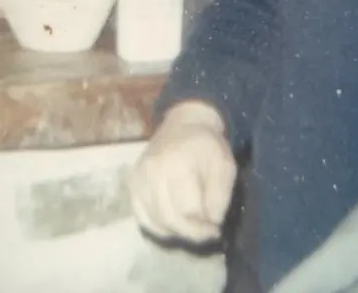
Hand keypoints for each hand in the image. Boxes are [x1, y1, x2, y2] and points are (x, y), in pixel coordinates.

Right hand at [129, 101, 236, 242]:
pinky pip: (142, 217)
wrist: (184, 124)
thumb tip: (210, 223)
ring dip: (176, 231)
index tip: (216, 227)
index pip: (189, 211)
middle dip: (191, 233)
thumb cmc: (207, 146)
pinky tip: (172, 223)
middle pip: (170, 219)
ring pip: (155, 222)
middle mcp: (153, 172)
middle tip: (205, 232)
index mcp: (179, 165)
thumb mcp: (224, 166)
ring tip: (191, 225)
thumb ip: (220, 197)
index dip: (205, 225)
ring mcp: (139, 177)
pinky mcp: (132, 183)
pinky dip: (158, 227)